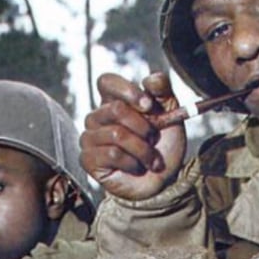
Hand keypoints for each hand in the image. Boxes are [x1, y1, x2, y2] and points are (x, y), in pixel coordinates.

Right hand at [80, 72, 186, 200]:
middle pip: (115, 109)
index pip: (106, 82)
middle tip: (153, 139)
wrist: (164, 180)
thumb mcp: (170, 115)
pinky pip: (113, 154)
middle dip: (144, 126)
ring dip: (143, 149)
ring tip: (150, 158)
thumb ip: (163, 91)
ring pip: (117, 134)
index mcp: (113, 101)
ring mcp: (89, 138)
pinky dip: (133, 162)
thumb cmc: (163, 146)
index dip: (127, 91)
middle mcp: (97, 117)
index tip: (149, 105)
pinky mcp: (87, 159)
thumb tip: (151, 78)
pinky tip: (136, 167)